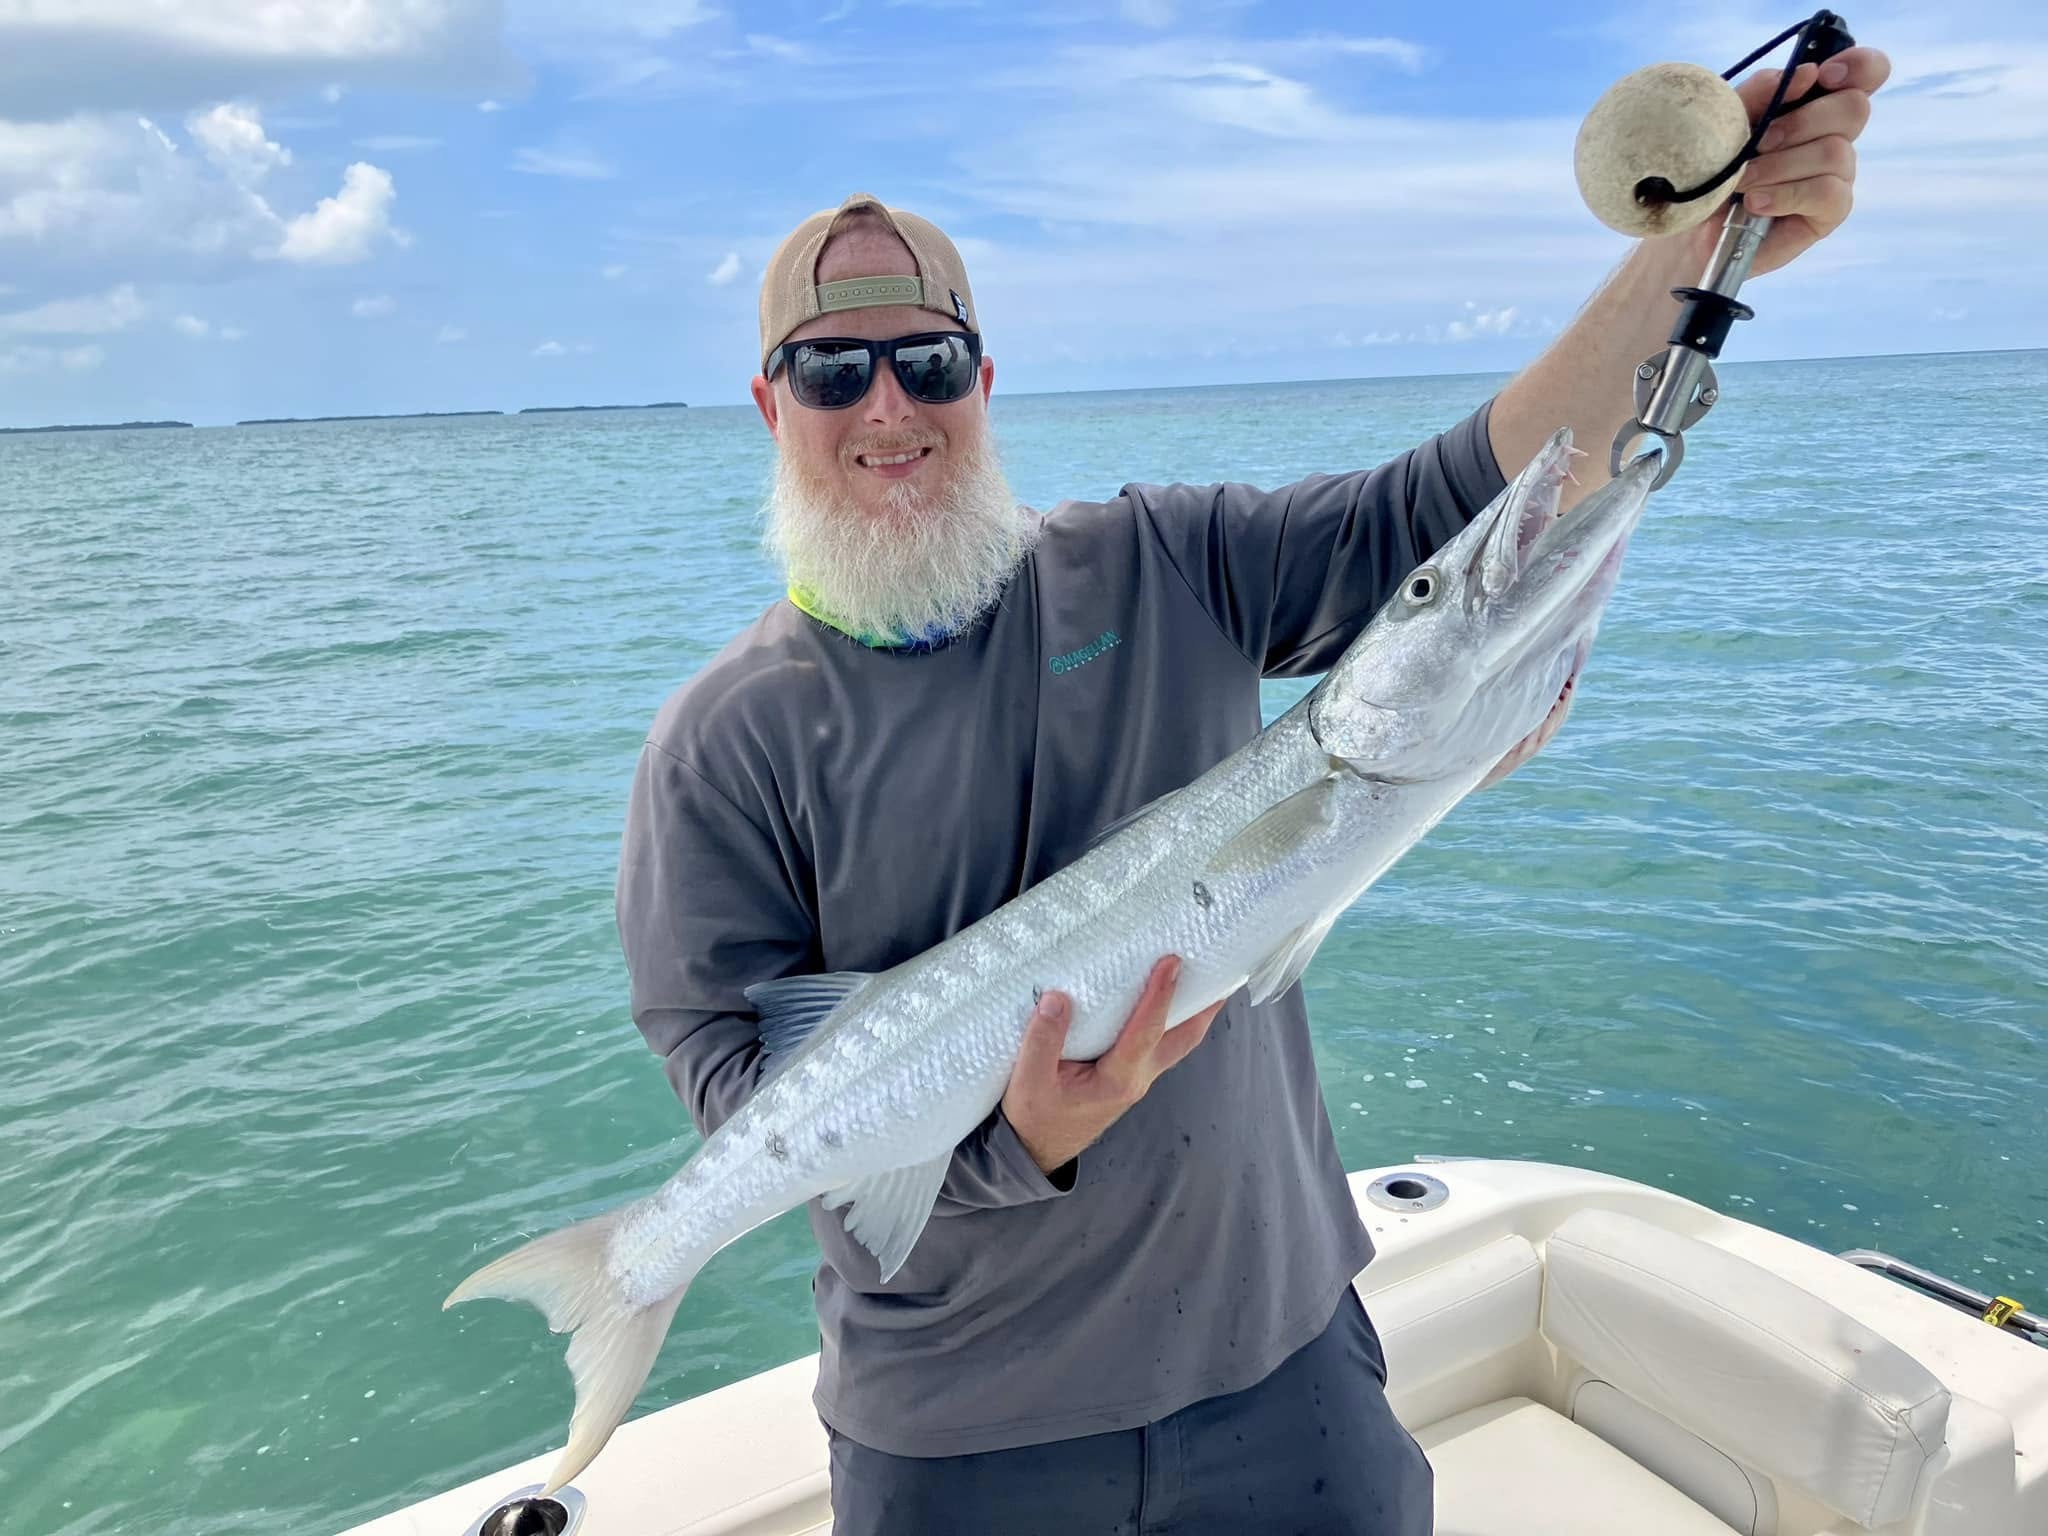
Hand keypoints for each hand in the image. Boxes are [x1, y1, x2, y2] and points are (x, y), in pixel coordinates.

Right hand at [1003, 956, 1226, 1175]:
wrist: (1035, 1151)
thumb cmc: (1034, 1117)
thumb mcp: (1028, 1081)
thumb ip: (1042, 1040)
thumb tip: (1057, 998)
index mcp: (1117, 1080)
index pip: (1146, 1032)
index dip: (1160, 996)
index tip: (1171, 962)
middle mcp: (1137, 1079)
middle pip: (1183, 1039)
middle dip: (1205, 1006)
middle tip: (1221, 968)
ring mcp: (1137, 1079)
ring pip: (1177, 1042)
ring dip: (1194, 1013)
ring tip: (1206, 977)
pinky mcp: (1128, 1076)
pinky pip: (1160, 1044)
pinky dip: (1172, 1021)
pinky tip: (1168, 1002)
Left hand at [1681, 46, 1889, 278]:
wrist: (1690, 227)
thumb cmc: (1710, 167)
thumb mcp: (1727, 120)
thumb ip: (1762, 91)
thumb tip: (1807, 73)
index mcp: (1816, 102)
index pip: (1867, 72)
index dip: (1859, 65)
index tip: (1823, 76)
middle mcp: (1834, 135)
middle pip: (1854, 109)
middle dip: (1801, 123)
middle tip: (1758, 144)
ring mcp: (1836, 174)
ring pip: (1835, 153)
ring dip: (1780, 166)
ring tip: (1742, 182)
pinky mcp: (1830, 211)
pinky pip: (1827, 192)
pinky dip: (1787, 194)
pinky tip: (1756, 204)